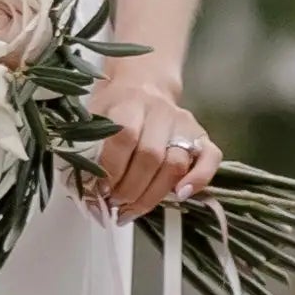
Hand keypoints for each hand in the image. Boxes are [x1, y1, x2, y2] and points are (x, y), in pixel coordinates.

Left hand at [86, 62, 221, 223]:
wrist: (141, 85)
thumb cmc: (113, 109)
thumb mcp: (91, 119)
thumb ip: (86, 149)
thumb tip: (84, 190)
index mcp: (129, 103)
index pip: (124, 137)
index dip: (112, 168)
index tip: (100, 189)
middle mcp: (160, 112)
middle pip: (151, 156)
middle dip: (130, 189)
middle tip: (114, 204)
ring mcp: (184, 124)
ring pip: (176, 164)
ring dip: (153, 195)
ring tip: (132, 209)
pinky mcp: (201, 136)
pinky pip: (211, 158)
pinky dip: (199, 179)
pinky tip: (180, 195)